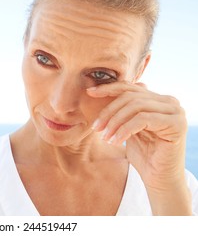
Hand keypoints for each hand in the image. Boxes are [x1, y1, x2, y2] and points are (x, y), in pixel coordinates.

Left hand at [87, 81, 191, 214]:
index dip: (108, 88)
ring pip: (135, 106)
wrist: (159, 178)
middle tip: (96, 128)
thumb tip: (100, 91)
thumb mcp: (128, 128)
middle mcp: (169, 102)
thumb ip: (123, 111)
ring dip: (115, 122)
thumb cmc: (143, 154)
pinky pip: (142, 119)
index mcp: (158, 99)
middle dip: (109, 112)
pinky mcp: (176, 123)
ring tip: (105, 137)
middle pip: (130, 96)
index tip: (90, 92)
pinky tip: (115, 141)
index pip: (130, 87)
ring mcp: (175, 111)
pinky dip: (125, 129)